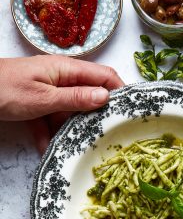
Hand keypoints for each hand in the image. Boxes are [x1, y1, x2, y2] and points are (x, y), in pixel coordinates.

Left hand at [0, 55, 123, 152]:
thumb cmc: (2, 89)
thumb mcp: (43, 98)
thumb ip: (75, 98)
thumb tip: (106, 97)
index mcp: (66, 70)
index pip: (105, 76)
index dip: (122, 91)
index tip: (134, 111)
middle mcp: (61, 79)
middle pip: (90, 97)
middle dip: (97, 118)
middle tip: (109, 136)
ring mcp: (49, 91)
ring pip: (71, 112)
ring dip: (71, 130)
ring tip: (75, 148)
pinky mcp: (38, 104)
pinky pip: (51, 119)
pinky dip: (50, 133)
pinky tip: (47, 148)